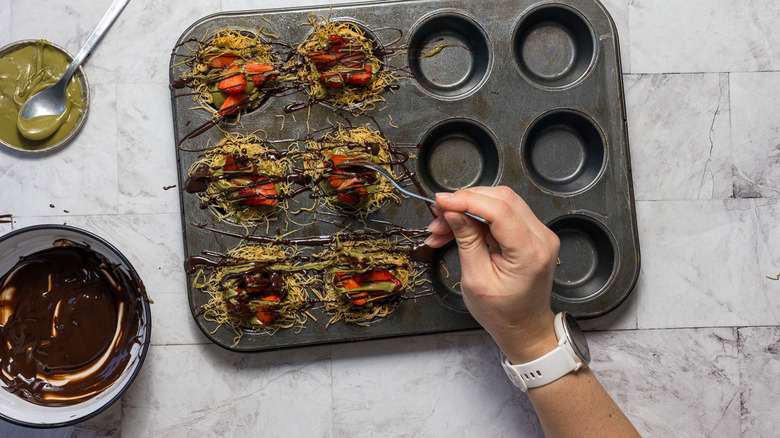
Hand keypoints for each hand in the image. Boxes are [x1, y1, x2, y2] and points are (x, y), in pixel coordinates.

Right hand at [424, 186, 559, 362]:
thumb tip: (453, 212)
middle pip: (501, 199)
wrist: (524, 327)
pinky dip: (478, 217)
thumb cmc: (503, 313)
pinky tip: (456, 228)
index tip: (441, 202)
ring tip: (441, 228)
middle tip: (437, 216)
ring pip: (500, 203)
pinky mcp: (532, 233)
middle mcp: (541, 238)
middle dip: (465, 202)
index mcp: (530, 252)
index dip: (466, 200)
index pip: (499, 210)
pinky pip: (503, 214)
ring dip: (468, 209)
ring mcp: (540, 233)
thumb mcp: (476, 279)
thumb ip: (467, 240)